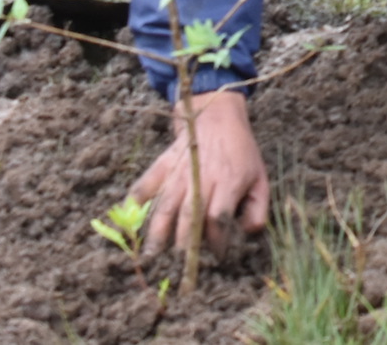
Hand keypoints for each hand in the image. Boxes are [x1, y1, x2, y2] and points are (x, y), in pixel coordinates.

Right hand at [130, 90, 268, 258]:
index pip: (219, 217)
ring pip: (166, 204)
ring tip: (151, 255)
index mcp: (228, 181)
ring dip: (158, 231)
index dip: (217, 241)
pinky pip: (145, 184)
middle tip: (179, 268)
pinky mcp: (162, 165)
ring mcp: (179, 171)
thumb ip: (258, 207)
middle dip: (184, 244)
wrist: (217, 118)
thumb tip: (249, 232)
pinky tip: (126, 221)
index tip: (216, 258)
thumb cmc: (241, 153)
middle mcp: (202, 177)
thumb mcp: (260, 177)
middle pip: (190, 215)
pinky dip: (134, 202)